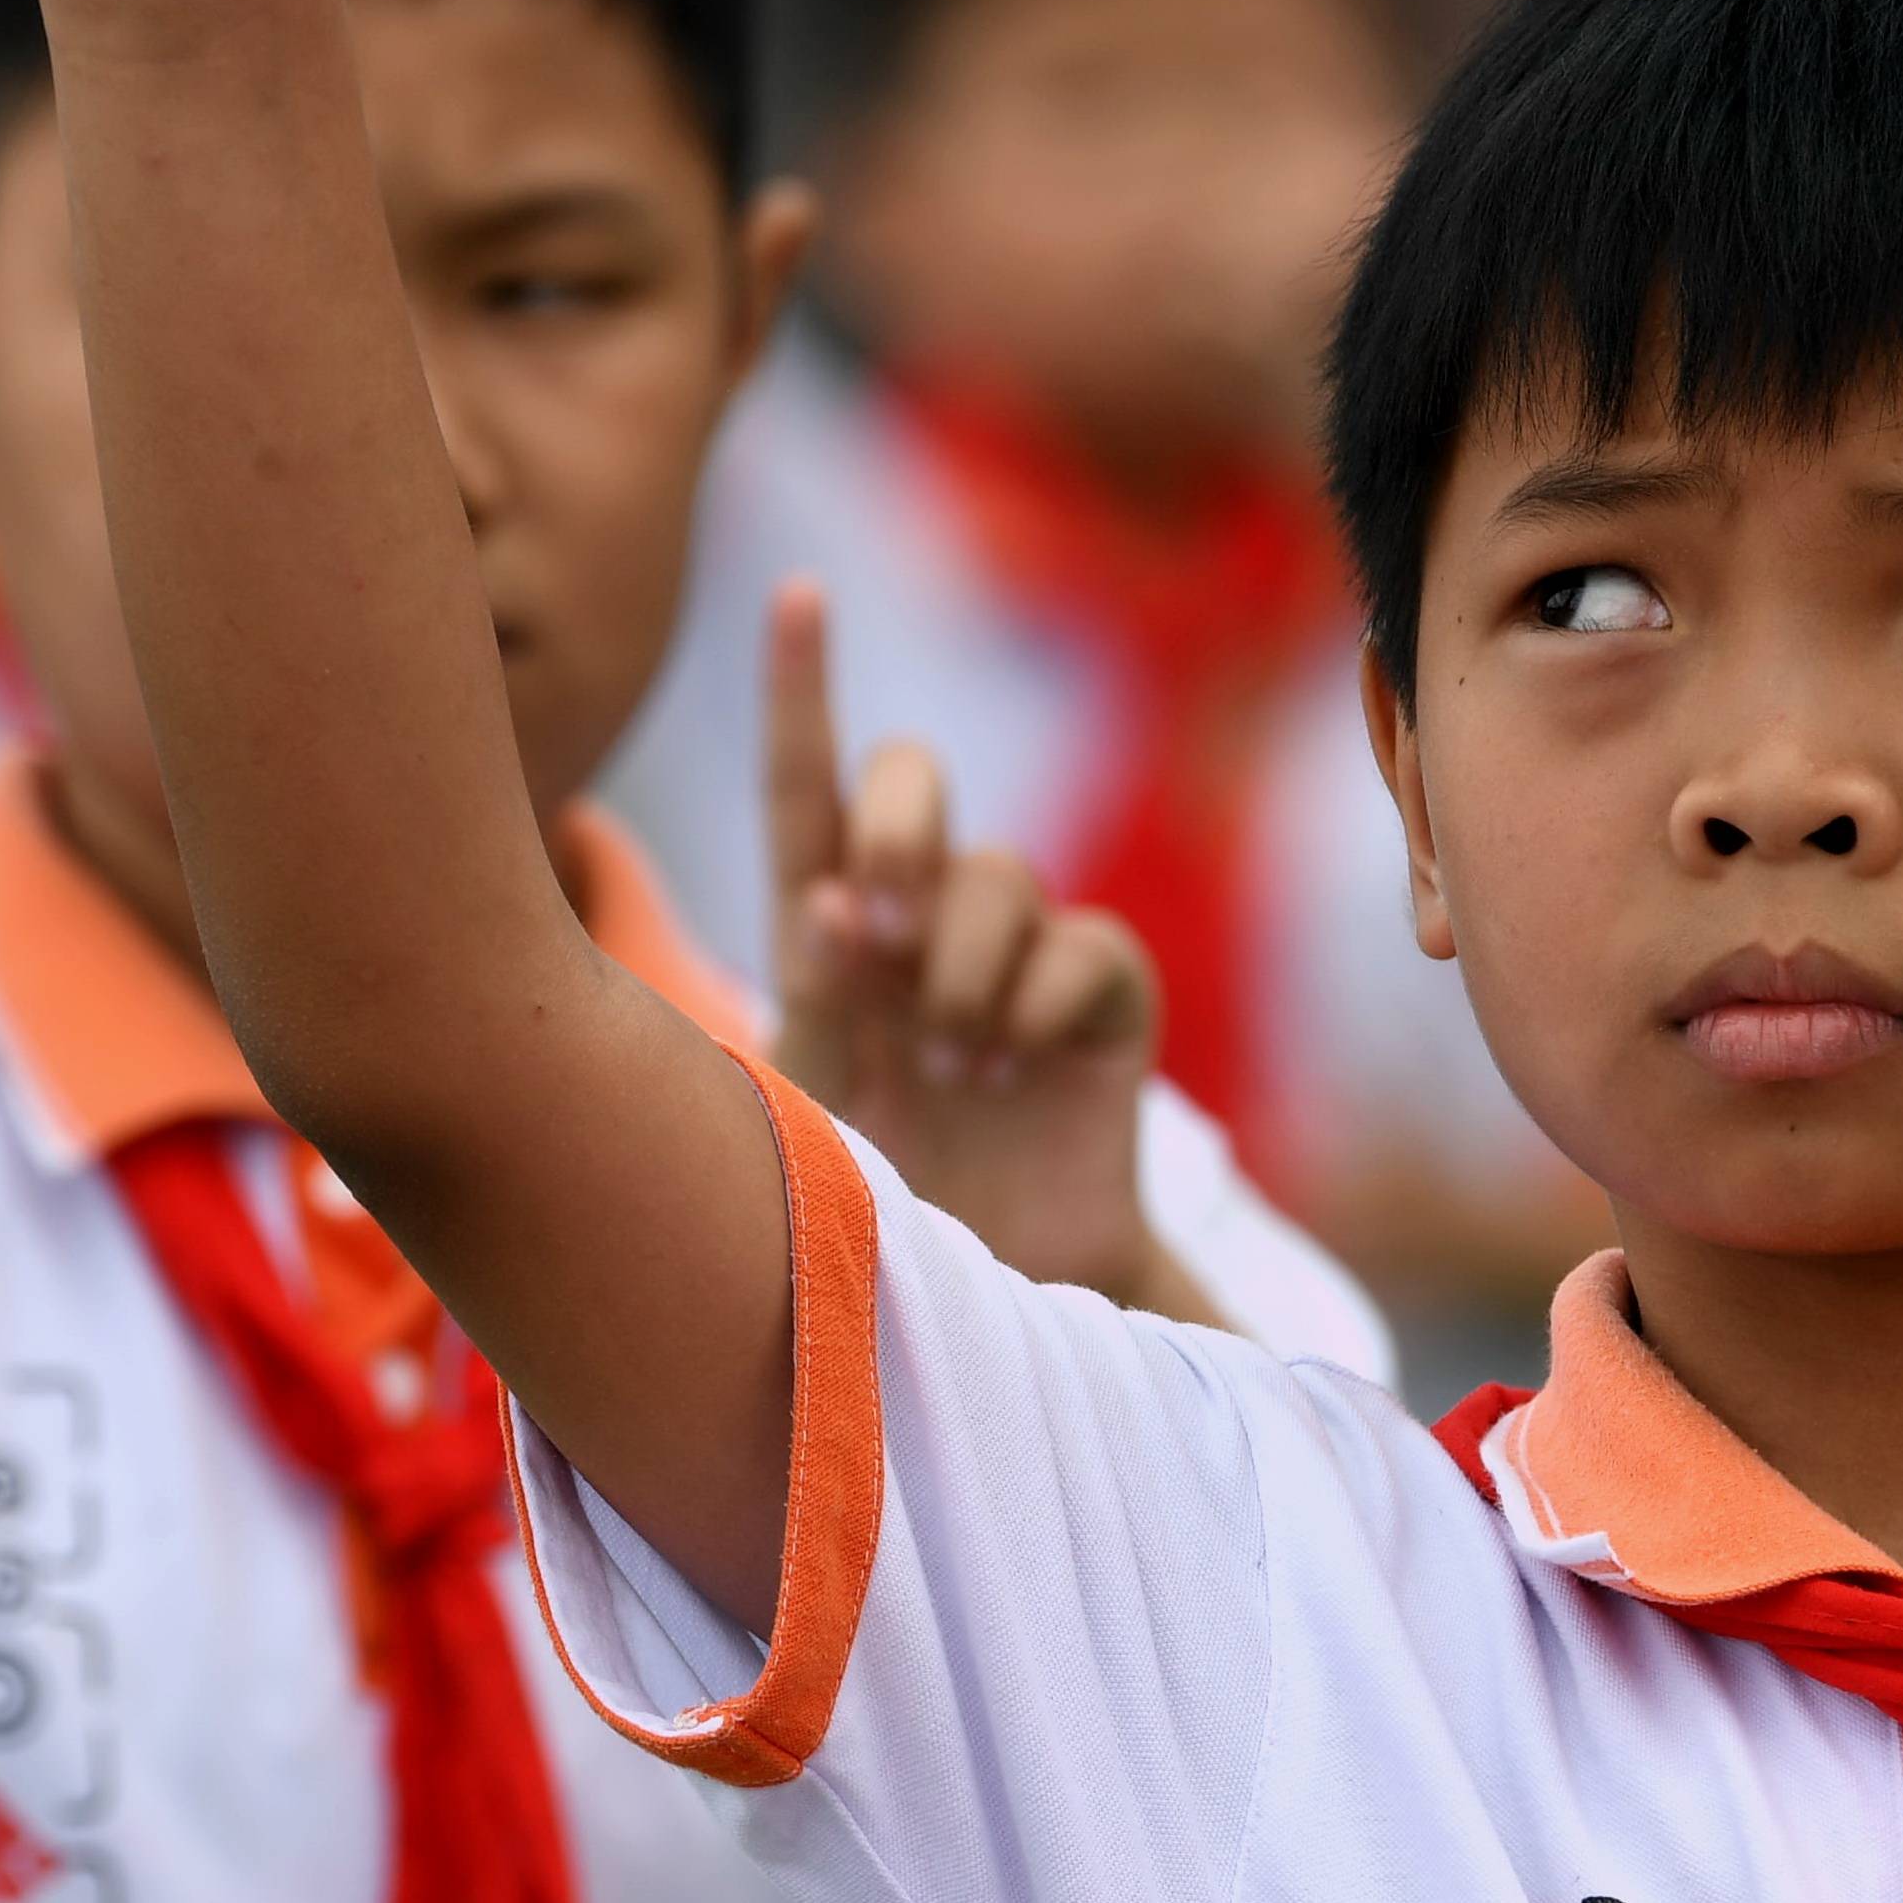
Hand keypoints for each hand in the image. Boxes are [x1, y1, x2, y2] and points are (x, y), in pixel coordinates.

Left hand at [761, 578, 1168, 1303]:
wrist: (987, 1310)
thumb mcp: (808, 1107)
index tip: (801, 593)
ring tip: (949, 1057)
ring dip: (962, 960)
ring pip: (998, 872)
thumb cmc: (875, 1211)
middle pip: (916, 784)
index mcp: (831, 941)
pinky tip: (1016, 1068)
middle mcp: (922, 927)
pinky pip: (1085, 947)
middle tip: (878, 919)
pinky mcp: (1101, 1008)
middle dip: (900, 819)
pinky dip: (1042, 1000)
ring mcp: (1016, 962)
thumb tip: (830, 892)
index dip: (804, 694)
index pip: (807, 799)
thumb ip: (811, 995)